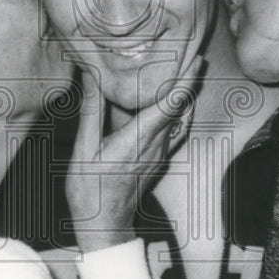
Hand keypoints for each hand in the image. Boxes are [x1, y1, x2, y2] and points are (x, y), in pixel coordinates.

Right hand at [66, 55, 203, 251]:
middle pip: (180, 106)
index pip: (171, 103)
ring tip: (185, 71)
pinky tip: (173, 103)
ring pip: (180, 118)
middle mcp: (157, 144)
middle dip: (187, 79)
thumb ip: (92, 110)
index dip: (185, 79)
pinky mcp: (159, 158)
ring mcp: (161, 152)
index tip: (194, 58)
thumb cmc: (90, 189)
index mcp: (140, 138)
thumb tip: (92, 75)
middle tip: (190, 54)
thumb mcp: (84, 148)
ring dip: (184, 94)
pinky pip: (175, 129)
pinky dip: (178, 111)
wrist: (104, 225)